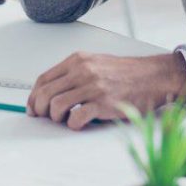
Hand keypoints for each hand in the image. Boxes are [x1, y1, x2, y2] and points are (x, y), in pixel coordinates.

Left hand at [26, 52, 185, 129]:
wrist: (153, 76)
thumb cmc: (125, 73)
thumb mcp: (95, 63)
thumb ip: (74, 73)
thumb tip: (51, 92)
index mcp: (78, 60)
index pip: (43, 79)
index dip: (33, 96)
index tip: (33, 107)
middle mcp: (82, 71)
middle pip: (45, 93)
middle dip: (39, 109)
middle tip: (44, 117)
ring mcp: (93, 86)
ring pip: (56, 105)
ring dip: (55, 117)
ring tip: (65, 119)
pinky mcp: (103, 103)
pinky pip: (76, 118)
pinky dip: (72, 124)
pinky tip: (79, 123)